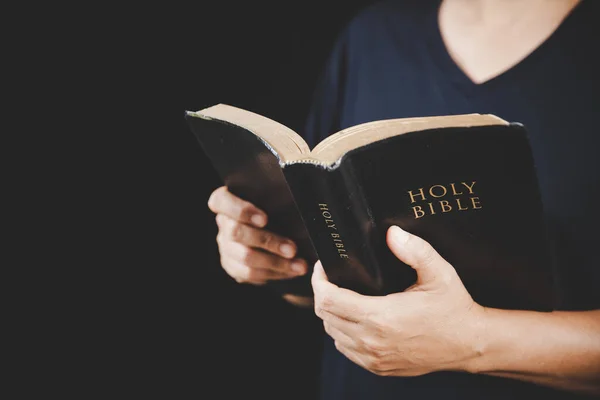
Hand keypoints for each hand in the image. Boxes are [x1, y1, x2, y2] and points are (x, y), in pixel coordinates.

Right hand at [208, 186, 307, 284]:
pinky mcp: (232, 266)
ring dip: (276, 263)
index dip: (241, 210)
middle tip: (293, 249)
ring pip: (245, 257)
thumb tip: (298, 206)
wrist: (276, 229)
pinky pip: (250, 274)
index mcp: (226, 200)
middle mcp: (223, 223)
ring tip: (300, 266)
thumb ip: (276, 200)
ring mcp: (225, 246)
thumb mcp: (272, 200)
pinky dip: (274, 273)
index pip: (220, 201)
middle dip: (268, 241)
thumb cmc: (275, 208)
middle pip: (237, 233)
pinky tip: (291, 271)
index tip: (265, 219)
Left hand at [312, 225, 484, 376]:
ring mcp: (374, 358)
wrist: (470, 344)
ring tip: (340, 295)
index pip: (328, 300)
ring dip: (331, 314)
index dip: (319, 280)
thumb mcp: (439, 273)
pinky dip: (341, 332)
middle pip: (325, 316)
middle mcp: (372, 341)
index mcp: (382, 317)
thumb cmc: (453, 308)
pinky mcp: (378, 367)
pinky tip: (353, 318)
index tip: (324, 267)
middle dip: (322, 293)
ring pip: (332, 334)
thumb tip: (391, 233)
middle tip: (331, 277)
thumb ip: (415, 250)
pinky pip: (345, 349)